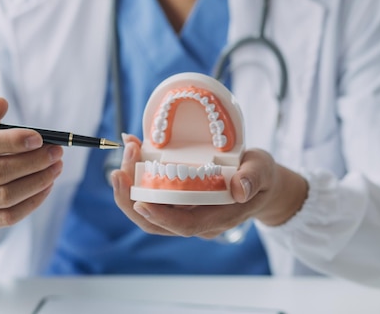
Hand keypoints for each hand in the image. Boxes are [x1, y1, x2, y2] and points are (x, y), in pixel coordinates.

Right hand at [0, 97, 63, 236]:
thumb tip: (0, 103)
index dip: (12, 141)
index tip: (39, 138)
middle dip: (33, 162)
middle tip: (56, 152)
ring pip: (5, 196)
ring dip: (38, 181)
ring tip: (56, 167)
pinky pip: (8, 216)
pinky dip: (33, 202)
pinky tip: (47, 186)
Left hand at [111, 135, 307, 238]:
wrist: (261, 184)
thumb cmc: (261, 176)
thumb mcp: (262, 170)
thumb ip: (253, 178)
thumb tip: (240, 189)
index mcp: (218, 217)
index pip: (184, 226)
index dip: (160, 216)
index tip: (139, 201)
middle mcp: (197, 220)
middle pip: (156, 223)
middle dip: (131, 201)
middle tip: (117, 172)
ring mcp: (185, 212)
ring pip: (149, 212)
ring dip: (129, 189)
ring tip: (122, 158)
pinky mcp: (178, 202)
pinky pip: (152, 196)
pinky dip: (138, 178)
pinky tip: (133, 153)